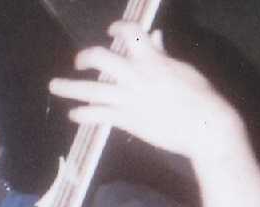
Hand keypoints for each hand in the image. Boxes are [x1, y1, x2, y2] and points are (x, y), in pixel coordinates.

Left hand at [49, 20, 241, 160]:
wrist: (204, 125)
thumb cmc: (200, 97)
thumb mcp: (182, 69)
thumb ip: (163, 54)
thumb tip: (155, 37)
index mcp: (152, 58)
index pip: (130, 32)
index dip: (117, 28)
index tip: (111, 31)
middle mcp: (136, 75)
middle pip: (100, 58)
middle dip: (85, 58)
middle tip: (77, 62)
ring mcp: (129, 98)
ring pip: (91, 89)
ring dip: (69, 87)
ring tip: (54, 86)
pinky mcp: (127, 119)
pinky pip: (97, 115)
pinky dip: (83, 114)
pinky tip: (73, 115)